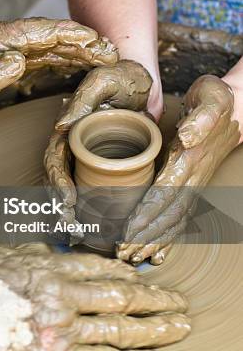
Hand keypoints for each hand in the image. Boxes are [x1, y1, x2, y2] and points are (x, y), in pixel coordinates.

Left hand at [0, 18, 117, 140]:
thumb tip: (17, 62)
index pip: (29, 34)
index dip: (64, 36)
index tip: (94, 41)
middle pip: (41, 38)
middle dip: (77, 42)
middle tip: (110, 51)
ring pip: (39, 50)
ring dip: (70, 53)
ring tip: (101, 57)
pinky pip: (29, 64)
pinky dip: (54, 65)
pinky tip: (71, 69)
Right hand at [0, 243, 190, 349]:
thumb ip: (26, 253)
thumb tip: (45, 251)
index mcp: (44, 264)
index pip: (95, 264)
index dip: (122, 270)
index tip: (138, 273)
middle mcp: (57, 292)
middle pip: (118, 293)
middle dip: (153, 298)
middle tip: (175, 300)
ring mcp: (58, 326)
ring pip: (118, 326)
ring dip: (152, 326)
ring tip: (175, 325)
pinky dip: (120, 349)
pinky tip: (135, 348)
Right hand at [43, 60, 152, 238]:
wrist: (141, 78)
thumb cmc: (121, 76)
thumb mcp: (103, 81)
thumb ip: (82, 100)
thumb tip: (59, 127)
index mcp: (67, 131)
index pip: (55, 161)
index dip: (58, 183)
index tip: (68, 202)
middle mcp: (71, 146)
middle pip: (58, 180)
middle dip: (61, 206)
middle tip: (71, 228)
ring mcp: (84, 156)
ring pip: (70, 188)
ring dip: (70, 212)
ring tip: (76, 233)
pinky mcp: (100, 164)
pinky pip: (88, 188)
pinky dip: (87, 208)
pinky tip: (91, 224)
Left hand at [117, 75, 240, 264]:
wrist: (237, 106)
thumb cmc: (217, 99)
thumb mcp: (212, 98)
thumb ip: (201, 117)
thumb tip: (187, 136)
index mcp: (190, 159)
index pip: (165, 193)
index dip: (146, 214)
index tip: (127, 231)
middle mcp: (192, 176)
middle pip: (167, 214)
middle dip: (145, 236)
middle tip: (123, 253)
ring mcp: (194, 182)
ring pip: (173, 219)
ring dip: (153, 240)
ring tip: (133, 257)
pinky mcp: (193, 184)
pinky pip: (181, 215)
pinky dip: (168, 236)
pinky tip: (157, 253)